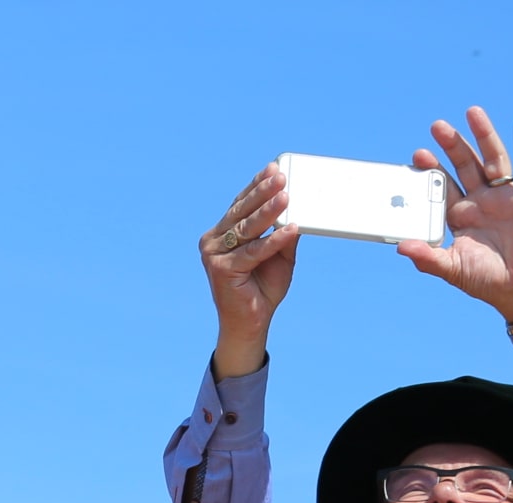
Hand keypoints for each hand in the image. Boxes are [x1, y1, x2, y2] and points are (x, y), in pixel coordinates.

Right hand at [200, 162, 299, 378]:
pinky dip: (273, 241)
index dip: (257, 185)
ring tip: (286, 196)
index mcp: (223, 233)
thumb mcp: (279, 256)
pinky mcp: (221, 268)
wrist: (250, 324)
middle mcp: (214, 240)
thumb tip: (298, 211)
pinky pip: (253, 251)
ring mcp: (214, 254)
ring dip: (268, 211)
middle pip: (242, 211)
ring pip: (247, 228)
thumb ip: (284, 234)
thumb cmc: (262, 289)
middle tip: (281, 175)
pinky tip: (289, 229)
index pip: (241, 204)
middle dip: (263, 192)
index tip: (273, 168)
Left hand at [397, 108, 512, 325]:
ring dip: (482, 135)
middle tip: (437, 127)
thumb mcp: (451, 268)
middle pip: (464, 165)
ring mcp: (503, 196)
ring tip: (472, 113)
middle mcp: (479, 200)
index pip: (443, 185)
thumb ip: (427, 257)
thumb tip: (400, 246)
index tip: (418, 155)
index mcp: (458, 215)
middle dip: (451, 145)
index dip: (432, 169)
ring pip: (491, 158)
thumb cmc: (484, 280)